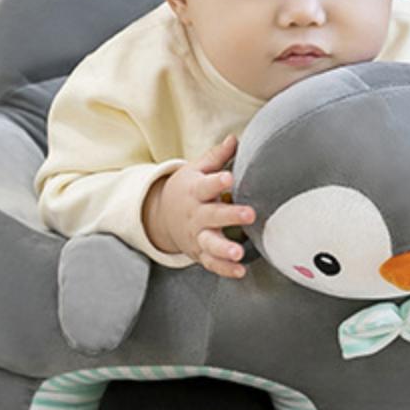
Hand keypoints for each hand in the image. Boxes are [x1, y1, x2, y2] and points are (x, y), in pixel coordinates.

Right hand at [142, 133, 255, 277]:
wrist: (161, 216)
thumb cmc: (188, 189)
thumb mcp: (197, 170)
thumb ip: (217, 157)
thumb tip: (235, 138)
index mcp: (195, 191)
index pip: (206, 185)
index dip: (217, 181)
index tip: (229, 177)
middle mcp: (196, 215)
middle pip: (212, 216)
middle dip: (230, 216)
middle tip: (249, 214)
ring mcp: (197, 236)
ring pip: (210, 244)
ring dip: (224, 250)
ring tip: (238, 253)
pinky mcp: (199, 252)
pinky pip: (212, 263)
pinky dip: (225, 269)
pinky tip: (240, 271)